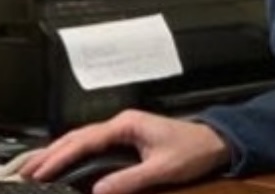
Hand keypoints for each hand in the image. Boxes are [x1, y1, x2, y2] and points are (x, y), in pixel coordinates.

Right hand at [19, 110, 230, 193]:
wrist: (215, 141)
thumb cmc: (191, 151)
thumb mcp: (162, 168)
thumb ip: (129, 180)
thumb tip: (96, 191)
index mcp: (127, 124)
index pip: (86, 140)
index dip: (60, 156)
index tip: (38, 172)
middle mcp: (123, 122)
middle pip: (79, 136)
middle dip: (51, 153)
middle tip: (25, 173)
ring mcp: (125, 128)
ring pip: (83, 138)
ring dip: (59, 152)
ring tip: (34, 168)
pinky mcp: (128, 137)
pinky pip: (93, 143)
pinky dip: (74, 152)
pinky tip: (62, 163)